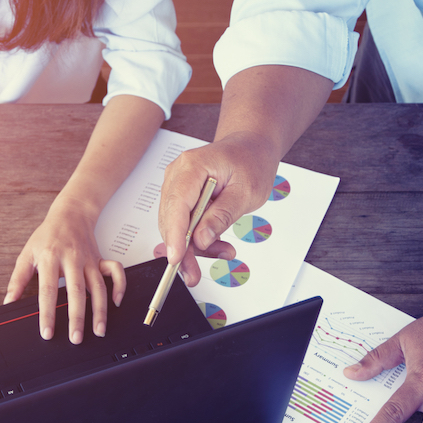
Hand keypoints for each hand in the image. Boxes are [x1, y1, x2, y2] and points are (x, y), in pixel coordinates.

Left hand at [5, 198, 126, 343]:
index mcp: (50, 257)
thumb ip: (18, 279)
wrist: (70, 214)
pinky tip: (116, 303)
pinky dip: (119, 287)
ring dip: (100, 311)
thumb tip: (8, 302)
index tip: (47, 332)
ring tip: (98, 331)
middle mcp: (72, 259)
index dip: (47, 313)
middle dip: (77, 317)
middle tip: (76, 338)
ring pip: (98, 287)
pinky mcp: (101, 259)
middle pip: (76, 291)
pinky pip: (115, 272)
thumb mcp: (27, 254)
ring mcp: (89, 259)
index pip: (48, 290)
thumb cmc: (47, 235)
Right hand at [156, 131, 281, 284]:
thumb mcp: (247, 191)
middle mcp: (177, 174)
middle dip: (183, 250)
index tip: (176, 259)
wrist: (249, 148)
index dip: (175, 236)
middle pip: (171, 220)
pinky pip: (182, 223)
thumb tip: (201, 238)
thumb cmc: (250, 161)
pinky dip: (197, 237)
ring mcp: (176, 185)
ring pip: (175, 226)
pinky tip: (216, 244)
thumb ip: (223, 215)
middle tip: (194, 274)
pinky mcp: (180, 196)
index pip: (177, 205)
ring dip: (194, 245)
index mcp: (192, 166)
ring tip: (223, 251)